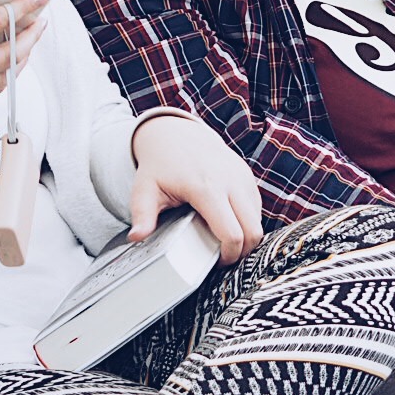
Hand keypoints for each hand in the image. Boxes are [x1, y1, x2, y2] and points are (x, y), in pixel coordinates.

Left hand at [128, 115, 264, 261]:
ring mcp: (242, 176)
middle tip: (225, 257)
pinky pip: (257, 205)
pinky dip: (249, 220)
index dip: (228, 255)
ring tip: (227, 242)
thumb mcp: (144, 189)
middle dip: (243, 250)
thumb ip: (142, 214)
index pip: (232, 233)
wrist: (175, 132)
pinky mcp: (247, 174)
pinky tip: (232, 224)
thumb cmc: (160, 164)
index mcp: (207, 188)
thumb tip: (136, 237)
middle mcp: (230, 181)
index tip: (218, 262)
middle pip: (253, 230)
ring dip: (248, 235)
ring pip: (258, 218)